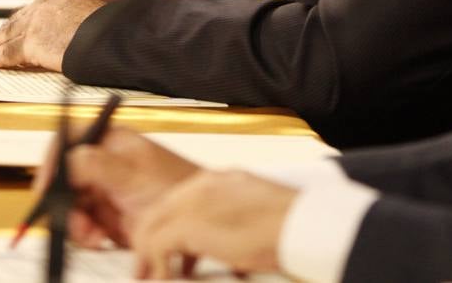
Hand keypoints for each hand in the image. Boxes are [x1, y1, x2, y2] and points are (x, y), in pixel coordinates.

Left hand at [0, 0, 103, 69]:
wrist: (114, 36)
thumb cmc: (112, 30)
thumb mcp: (92, 19)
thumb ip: (75, 23)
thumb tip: (72, 34)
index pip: (29, 12)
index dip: (15, 24)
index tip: (4, 32)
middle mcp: (43, 5)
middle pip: (12, 23)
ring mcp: (35, 22)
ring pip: (4, 37)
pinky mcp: (32, 42)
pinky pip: (5, 53)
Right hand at [47, 127, 199, 248]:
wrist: (194, 220)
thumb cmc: (176, 188)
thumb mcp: (133, 174)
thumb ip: (96, 164)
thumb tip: (66, 158)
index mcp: (110, 141)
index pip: (67, 140)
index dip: (51, 161)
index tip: (46, 187)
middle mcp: (104, 163)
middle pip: (62, 179)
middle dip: (64, 204)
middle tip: (75, 222)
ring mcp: (105, 189)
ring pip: (69, 206)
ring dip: (76, 225)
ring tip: (94, 235)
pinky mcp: (108, 214)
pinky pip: (83, 226)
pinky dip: (86, 236)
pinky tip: (100, 239)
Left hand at [129, 169, 296, 278]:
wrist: (303, 225)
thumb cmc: (292, 227)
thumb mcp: (257, 215)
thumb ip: (232, 221)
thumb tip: (222, 245)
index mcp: (222, 179)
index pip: (179, 200)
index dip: (169, 227)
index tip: (167, 251)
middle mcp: (204, 184)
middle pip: (159, 210)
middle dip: (150, 240)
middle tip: (150, 268)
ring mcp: (195, 201)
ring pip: (151, 226)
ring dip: (148, 255)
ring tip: (152, 277)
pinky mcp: (191, 223)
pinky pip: (156, 245)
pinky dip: (156, 265)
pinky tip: (165, 279)